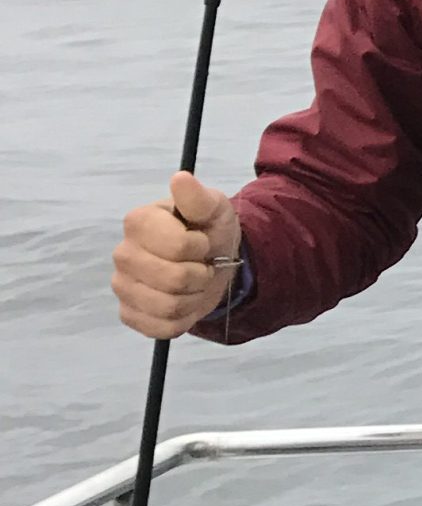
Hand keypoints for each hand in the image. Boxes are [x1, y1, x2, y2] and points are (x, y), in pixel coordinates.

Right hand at [113, 170, 241, 339]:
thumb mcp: (214, 209)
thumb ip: (199, 197)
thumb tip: (181, 178)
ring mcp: (122, 286)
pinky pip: (161, 328)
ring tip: (193, 283)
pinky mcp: (129, 314)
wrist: (211, 263)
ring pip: (168, 306)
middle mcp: (122, 254)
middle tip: (201, 265)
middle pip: (174, 279)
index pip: (177, 246)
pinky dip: (183, 319)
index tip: (201, 241)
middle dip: (200, 274)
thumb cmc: (209, 230)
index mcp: (138, 222)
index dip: (200, 247)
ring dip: (194, 297)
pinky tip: (183, 302)